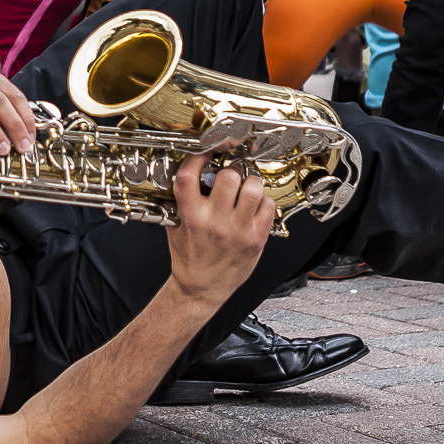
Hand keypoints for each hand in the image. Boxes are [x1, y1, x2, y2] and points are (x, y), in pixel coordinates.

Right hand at [164, 155, 274, 305]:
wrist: (200, 289)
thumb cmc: (189, 258)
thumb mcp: (174, 227)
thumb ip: (180, 201)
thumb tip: (189, 172)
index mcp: (190, 217)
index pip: (190, 176)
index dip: (198, 158)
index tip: (205, 155)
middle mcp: (214, 222)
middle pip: (229, 177)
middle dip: (230, 171)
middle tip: (231, 175)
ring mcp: (238, 231)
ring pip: (254, 189)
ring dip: (251, 183)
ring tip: (246, 188)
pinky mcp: (256, 240)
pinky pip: (268, 206)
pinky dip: (264, 201)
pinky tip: (255, 206)